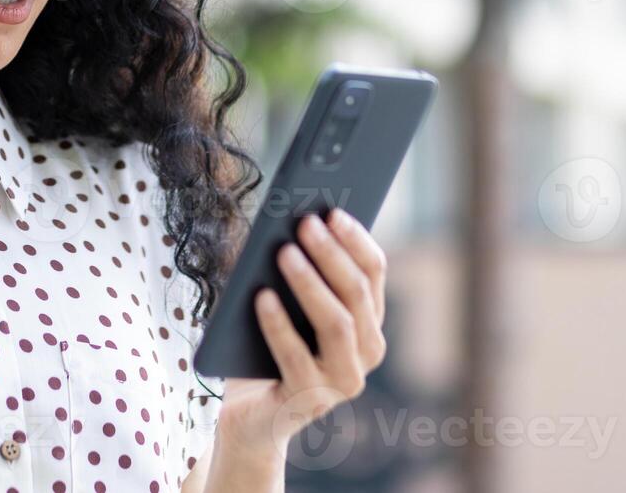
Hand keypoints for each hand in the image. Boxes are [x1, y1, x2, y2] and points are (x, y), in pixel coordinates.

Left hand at [214, 208, 386, 459]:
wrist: (251, 416)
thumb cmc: (268, 349)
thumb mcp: (287, 306)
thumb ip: (297, 274)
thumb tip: (287, 225)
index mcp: (368, 322)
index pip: (374, 272)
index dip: (355, 238)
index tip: (332, 209)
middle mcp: (366, 353)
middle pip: (357, 294)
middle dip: (331, 254)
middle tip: (305, 223)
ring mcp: (342, 381)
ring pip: (336, 324)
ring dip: (310, 283)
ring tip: (283, 252)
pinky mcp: (309, 401)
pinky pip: (295, 356)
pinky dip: (278, 323)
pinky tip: (260, 297)